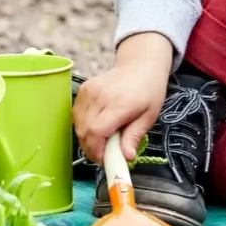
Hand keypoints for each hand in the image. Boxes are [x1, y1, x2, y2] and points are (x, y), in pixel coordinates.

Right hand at [75, 33, 173, 163]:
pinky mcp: (83, 89)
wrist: (140, 66)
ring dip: (86, 139)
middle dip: (91, 148)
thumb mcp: (149, 116)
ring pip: (78, 124)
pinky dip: (83, 126)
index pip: (97, 131)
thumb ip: (134, 136)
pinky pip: (76, 115)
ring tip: (102, 141)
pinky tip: (96, 128)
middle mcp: (100, 95)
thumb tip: (127, 158)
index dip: (96, 150)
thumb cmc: (148, 91)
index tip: (103, 160)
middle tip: (104, 155)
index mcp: (119, 103)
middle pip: (84, 130)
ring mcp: (89, 91)